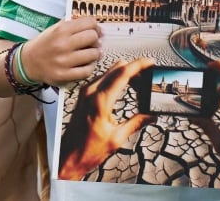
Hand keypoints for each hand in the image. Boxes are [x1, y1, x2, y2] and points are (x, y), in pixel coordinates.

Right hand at [21, 16, 103, 86]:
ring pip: (93, 54)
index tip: (96, 30)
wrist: (29, 62)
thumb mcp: (55, 28)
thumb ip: (73, 25)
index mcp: (61, 29)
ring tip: (90, 54)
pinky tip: (87, 64)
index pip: (89, 23)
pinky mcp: (64, 75)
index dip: (96, 26)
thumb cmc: (45, 44)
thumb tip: (96, 26)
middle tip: (93, 43)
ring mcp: (64, 61)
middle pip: (93, 37)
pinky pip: (87, 71)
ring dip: (94, 54)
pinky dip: (90, 67)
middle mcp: (63, 44)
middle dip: (95, 39)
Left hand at [56, 55, 152, 180]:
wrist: (68, 156)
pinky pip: (102, 79)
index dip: (139, 65)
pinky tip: (123, 89)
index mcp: (100, 101)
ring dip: (124, 73)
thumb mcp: (117, 138)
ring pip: (109, 72)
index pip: (123, 74)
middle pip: (116, 68)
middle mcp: (90, 92)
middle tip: (147, 77)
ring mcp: (85, 92)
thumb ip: (136, 123)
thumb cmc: (87, 150)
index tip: (150, 62)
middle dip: (133, 68)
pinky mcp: (83, 95)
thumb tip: (151, 116)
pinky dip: (115, 79)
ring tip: (138, 84)